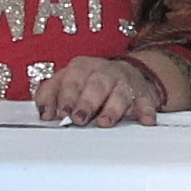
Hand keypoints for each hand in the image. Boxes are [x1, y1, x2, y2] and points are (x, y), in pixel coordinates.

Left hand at [45, 53, 170, 126]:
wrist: (129, 75)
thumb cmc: (90, 83)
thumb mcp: (67, 82)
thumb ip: (50, 95)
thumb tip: (44, 113)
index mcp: (82, 67)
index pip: (72, 78)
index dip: (65, 96)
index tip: (60, 113)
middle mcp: (105, 72)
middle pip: (96, 84)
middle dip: (86, 102)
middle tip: (78, 119)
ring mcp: (125, 83)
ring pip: (120, 93)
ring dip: (112, 108)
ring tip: (104, 122)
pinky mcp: (143, 96)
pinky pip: (146, 102)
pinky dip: (146, 111)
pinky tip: (146, 120)